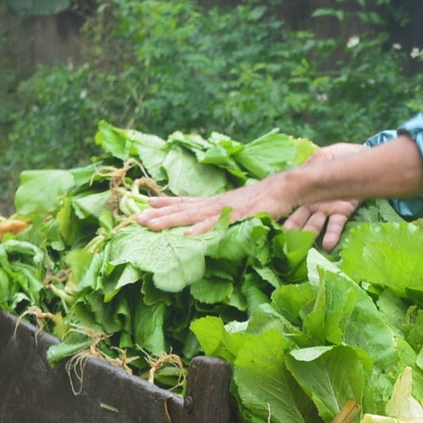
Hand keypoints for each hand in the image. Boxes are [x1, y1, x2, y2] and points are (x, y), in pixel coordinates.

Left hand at [137, 170, 301, 236]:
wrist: (286, 188)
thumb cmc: (268, 200)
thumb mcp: (244, 209)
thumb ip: (232, 216)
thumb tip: (223, 224)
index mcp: (216, 202)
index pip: (186, 201)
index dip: (166, 202)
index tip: (145, 203)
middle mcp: (216, 203)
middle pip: (182, 208)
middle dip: (158, 213)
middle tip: (136, 219)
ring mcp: (225, 209)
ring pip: (191, 215)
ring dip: (169, 220)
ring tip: (149, 224)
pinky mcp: (237, 215)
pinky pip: (216, 224)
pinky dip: (202, 229)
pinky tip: (188, 235)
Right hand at [281, 143, 364, 250]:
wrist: (364, 158)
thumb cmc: (339, 156)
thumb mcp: (321, 157)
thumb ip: (308, 167)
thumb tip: (292, 177)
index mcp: (299, 189)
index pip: (282, 204)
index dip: (272, 214)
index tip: (262, 224)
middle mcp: (309, 203)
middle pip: (294, 221)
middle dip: (286, 231)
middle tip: (278, 243)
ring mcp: (325, 210)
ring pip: (312, 227)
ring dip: (306, 236)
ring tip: (300, 246)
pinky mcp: (342, 212)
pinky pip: (335, 226)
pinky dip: (331, 236)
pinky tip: (327, 245)